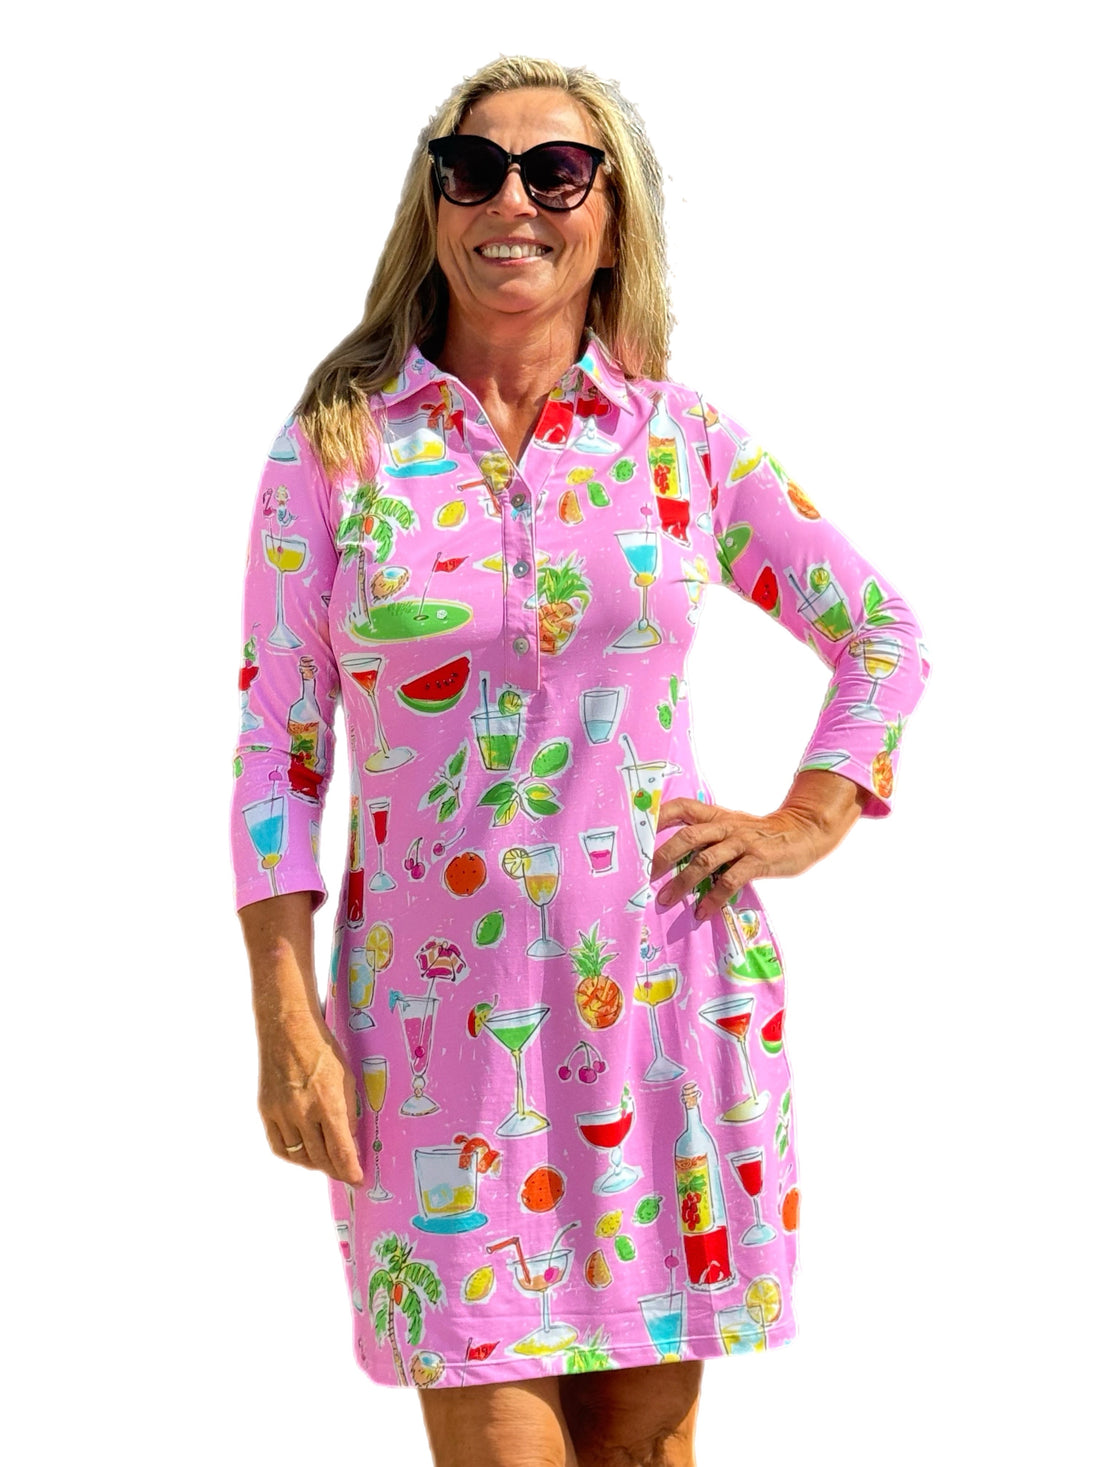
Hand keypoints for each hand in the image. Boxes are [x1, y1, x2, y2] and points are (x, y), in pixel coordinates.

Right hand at [257, 1011, 364, 1186]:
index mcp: (328, 1103)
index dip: (350, 1170)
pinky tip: (303, 1154)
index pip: (341, 1150)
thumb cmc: (322, 1050)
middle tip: (345, 1173)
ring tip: (326, 1163)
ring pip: (298, 1156)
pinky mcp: (266, 1111)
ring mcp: (281, 1113)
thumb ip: (347, 1111)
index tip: (357, 1180)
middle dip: (335, 1170)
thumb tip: (349, 1139)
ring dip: (315, 1164)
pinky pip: (279, 1146)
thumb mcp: (346, 1078)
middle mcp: (302, 1113)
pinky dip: (292, 1156)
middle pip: (320, 1157)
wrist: (287, 1030)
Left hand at [649, 793, 848, 921]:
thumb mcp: (730, 825)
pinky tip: (702, 912)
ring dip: (682, 882)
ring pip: (704, 861)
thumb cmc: (758, 834)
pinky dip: (713, 898)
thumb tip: (670, 853)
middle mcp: (725, 826)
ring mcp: (741, 843)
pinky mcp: (757, 861)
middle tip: (645, 877)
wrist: (802, 832)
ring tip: (665, 900)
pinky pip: (729, 881)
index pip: (680, 807)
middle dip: (662, 857)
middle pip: (687, 837)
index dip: (657, 816)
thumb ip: (705, 834)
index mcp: (715, 815)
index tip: (635, 833)